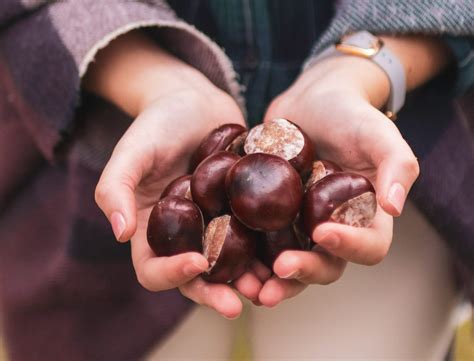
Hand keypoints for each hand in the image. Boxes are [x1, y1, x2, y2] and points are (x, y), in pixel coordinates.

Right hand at [85, 31, 268, 318]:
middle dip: (215, 293)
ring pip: (231, 265)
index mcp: (151, 230)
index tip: (196, 263)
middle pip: (196, 278)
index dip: (172, 274)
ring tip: (269, 286)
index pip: (154, 267)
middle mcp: (185, 236)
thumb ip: (115, 188)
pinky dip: (269, 250)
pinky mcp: (243, 211)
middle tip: (236, 305)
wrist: (194, 101)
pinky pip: (256, 237)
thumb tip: (118, 233)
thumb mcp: (131, 151)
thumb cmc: (156, 124)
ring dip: (248, 280)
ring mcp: (216, 225)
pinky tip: (288, 253)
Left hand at [257, 55, 419, 306]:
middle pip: (324, 266)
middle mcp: (333, 228)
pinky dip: (246, 256)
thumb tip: (394, 207)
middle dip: (302, 273)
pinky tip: (226, 260)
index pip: (368, 246)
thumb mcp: (378, 133)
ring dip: (270, 280)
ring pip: (289, 263)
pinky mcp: (272, 216)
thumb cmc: (351, 114)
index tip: (323, 232)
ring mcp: (300, 225)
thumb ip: (397, 165)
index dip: (350, 247)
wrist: (312, 99)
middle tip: (278, 272)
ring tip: (247, 286)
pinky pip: (260, 243)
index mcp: (366, 217)